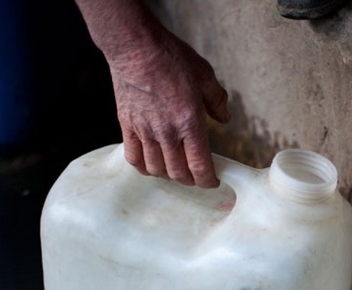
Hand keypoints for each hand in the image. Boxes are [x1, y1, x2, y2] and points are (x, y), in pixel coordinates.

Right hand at [74, 0, 230, 187]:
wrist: (135, 47)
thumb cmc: (170, 58)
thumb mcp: (204, 75)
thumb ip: (217, 100)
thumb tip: (224, 118)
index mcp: (190, 122)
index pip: (200, 167)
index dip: (208, 180)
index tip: (212, 181)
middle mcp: (167, 132)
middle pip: (178, 173)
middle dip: (190, 180)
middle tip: (196, 176)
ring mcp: (145, 131)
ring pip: (156, 169)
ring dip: (168, 175)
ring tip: (175, 169)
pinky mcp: (127, 126)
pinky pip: (133, 157)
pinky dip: (143, 167)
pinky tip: (151, 164)